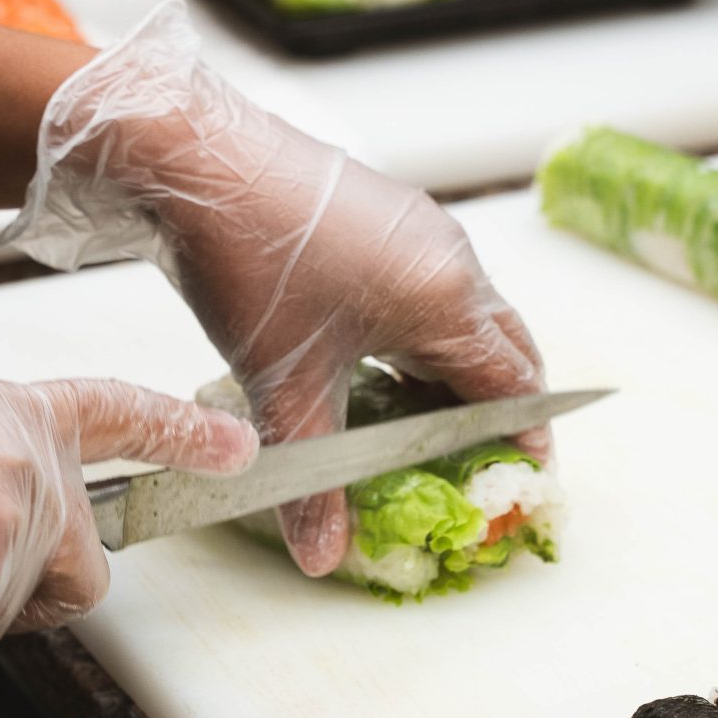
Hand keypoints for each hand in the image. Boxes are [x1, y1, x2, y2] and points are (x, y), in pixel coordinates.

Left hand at [2, 3, 546, 575]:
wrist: (194, 161)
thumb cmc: (250, 264)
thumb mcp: (283, 386)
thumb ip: (310, 479)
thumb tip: (323, 557)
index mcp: (447, 299)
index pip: (515, 383)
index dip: (523, 438)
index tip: (522, 478)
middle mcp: (449, 256)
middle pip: (503, 344)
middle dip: (499, 405)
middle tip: (480, 460)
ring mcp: (417, 226)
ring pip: (463, 312)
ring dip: (456, 367)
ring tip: (423, 422)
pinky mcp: (381, 211)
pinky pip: (429, 283)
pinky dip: (423, 331)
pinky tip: (376, 360)